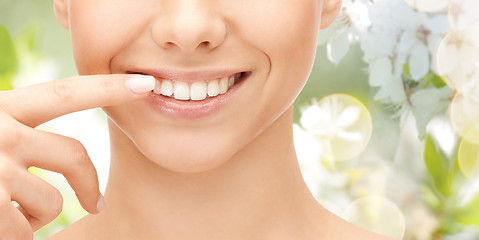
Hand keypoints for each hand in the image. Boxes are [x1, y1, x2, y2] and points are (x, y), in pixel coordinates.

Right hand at [0, 74, 154, 238]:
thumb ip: (19, 131)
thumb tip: (62, 153)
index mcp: (0, 109)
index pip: (63, 94)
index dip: (107, 89)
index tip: (146, 85)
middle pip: (74, 156)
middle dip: (88, 185)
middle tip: (98, 206)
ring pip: (53, 201)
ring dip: (36, 215)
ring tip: (6, 210)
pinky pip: (28, 229)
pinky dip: (17, 233)